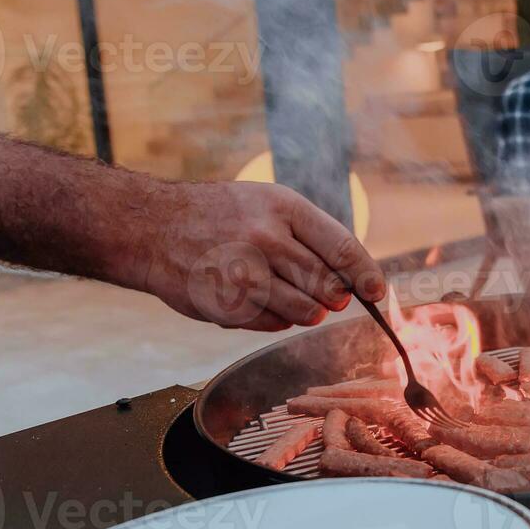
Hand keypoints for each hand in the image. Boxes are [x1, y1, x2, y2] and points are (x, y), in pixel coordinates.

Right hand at [133, 182, 386, 331]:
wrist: (152, 228)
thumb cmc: (219, 216)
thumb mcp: (266, 205)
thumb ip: (309, 237)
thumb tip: (353, 279)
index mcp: (283, 208)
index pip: (342, 248)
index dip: (366, 275)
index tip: (377, 292)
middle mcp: (266, 238)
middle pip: (327, 284)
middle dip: (335, 296)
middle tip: (331, 297)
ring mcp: (245, 274)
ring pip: (305, 310)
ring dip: (309, 311)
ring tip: (293, 298)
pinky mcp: (228, 305)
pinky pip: (274, 323)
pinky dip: (277, 319)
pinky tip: (259, 300)